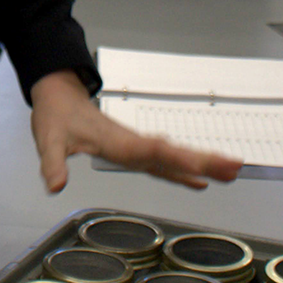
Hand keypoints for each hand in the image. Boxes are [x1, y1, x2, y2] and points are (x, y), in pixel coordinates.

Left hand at [30, 70, 243, 192]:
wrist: (59, 97)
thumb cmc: (55, 117)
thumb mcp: (48, 140)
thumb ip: (52, 164)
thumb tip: (54, 186)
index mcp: (116, 141)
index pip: (151, 150)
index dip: (175, 159)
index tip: (200, 167)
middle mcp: (133, 144)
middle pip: (173, 154)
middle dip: (203, 161)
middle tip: (234, 167)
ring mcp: (136, 148)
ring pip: (174, 158)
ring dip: (202, 164)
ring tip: (231, 172)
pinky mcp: (134, 151)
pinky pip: (164, 163)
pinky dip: (183, 172)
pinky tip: (200, 181)